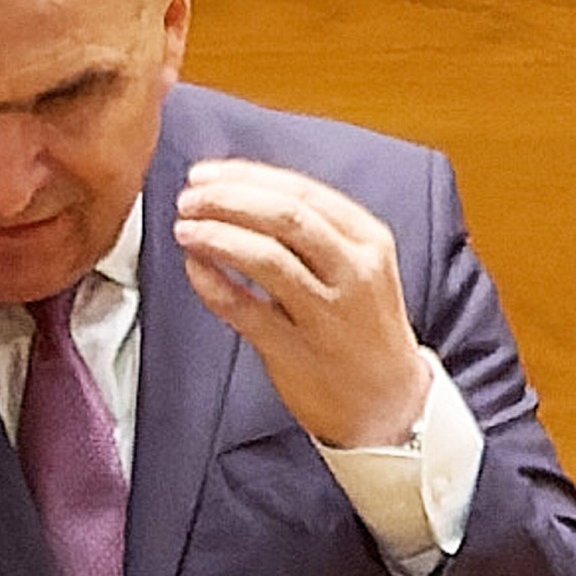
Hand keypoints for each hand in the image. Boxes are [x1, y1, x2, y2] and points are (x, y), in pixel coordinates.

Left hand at [173, 159, 430, 447]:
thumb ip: (309, 227)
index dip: (244, 177)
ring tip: (185, 228)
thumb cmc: (360, 324)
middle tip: (188, 198)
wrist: (390, 402)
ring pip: (267, 259)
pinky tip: (195, 268)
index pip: (301, 190)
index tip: (203, 174)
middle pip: (284, 216)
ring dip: (217, 236)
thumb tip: (235, 188)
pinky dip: (213, 284)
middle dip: (227, 200)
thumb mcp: (356, 263)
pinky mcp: (297, 350)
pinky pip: (246, 309)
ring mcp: (328, 313)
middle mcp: (353, 271)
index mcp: (367, 239)